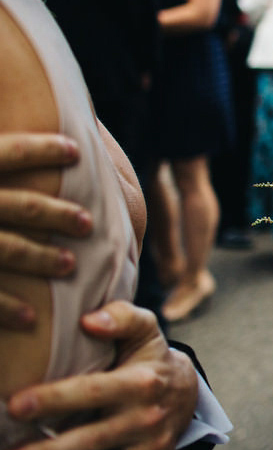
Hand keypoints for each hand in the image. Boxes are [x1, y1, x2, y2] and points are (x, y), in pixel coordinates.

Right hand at [0, 133, 91, 329]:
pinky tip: (31, 319)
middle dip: (58, 214)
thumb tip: (47, 130)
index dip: (41, 149)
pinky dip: (7, 308)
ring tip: (71, 265)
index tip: (75, 150)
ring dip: (42, 258)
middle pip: (19, 205)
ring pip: (6, 249)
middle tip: (87, 222)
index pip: (4, 153)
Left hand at [1, 301, 198, 449]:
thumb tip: (89, 320)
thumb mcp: (144, 331)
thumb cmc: (149, 359)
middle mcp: (148, 419)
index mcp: (141, 382)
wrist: (188, 392)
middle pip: (92, 441)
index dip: (54, 399)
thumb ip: (120, 318)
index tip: (14, 406)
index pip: (93, 392)